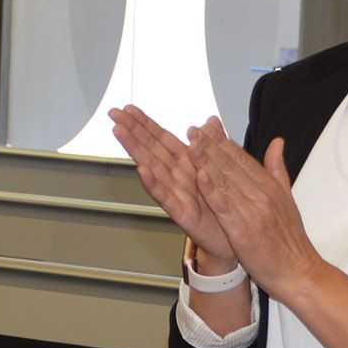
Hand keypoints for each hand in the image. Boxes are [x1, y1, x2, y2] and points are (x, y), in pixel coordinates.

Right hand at [108, 106, 235, 268]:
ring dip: (136, 150)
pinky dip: (153, 184)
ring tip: (120, 133)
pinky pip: (166, 197)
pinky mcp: (182, 213)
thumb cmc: (224, 207)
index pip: (162, 138)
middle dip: (132, 130)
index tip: (128, 108)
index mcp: (187, 164)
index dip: (145, 123)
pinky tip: (142, 171)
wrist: (234, 238)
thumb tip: (210, 120)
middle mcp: (177, 177)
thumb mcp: (222, 170)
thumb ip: (214, 145)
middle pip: (151, 149)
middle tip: (113, 114)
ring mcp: (176, 194)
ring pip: (152, 168)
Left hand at [187, 126, 324, 300]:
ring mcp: (254, 212)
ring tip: (191, 144)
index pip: (243, 159)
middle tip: (193, 128)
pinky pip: (225, 207)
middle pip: (232, 166)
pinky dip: (212, 191)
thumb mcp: (287, 199)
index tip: (207, 127)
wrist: (299, 272)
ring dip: (207, 162)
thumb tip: (277, 142)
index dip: (223, 142)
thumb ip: (278, 170)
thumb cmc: (290, 240)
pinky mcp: (245, 231)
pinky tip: (199, 177)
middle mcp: (262, 195)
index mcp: (271, 187)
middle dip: (211, 146)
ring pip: (226, 182)